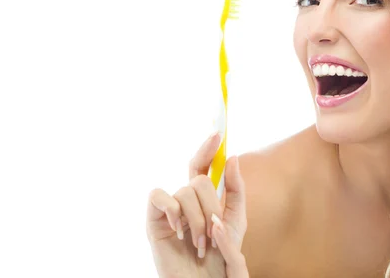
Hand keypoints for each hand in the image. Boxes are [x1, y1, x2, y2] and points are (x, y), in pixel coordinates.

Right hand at [146, 132, 248, 276]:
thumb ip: (235, 189)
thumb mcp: (235, 219)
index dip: (208, 148)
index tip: (219, 133)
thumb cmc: (220, 255)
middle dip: (212, 205)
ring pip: (185, 191)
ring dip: (198, 220)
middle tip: (215, 229)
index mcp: (203, 197)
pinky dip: (173, 211)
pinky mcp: (154, 220)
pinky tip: (179, 232)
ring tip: (202, 244)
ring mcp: (169, 209)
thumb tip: (232, 158)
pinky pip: (159, 197)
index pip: (202, 166)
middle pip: (198, 179)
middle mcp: (185, 199)